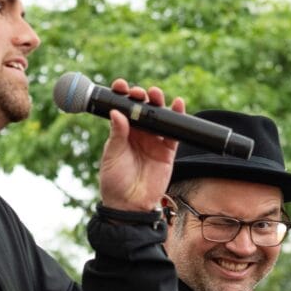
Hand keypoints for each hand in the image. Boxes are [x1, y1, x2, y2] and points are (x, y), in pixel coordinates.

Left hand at [98, 79, 184, 211]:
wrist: (129, 205)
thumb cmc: (115, 182)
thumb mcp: (112, 156)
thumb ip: (117, 134)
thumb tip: (117, 112)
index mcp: (122, 132)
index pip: (123, 108)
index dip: (122, 95)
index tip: (120, 86)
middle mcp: (138, 134)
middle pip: (143, 108)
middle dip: (142, 96)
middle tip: (139, 92)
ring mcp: (154, 141)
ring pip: (159, 116)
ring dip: (159, 103)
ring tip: (156, 94)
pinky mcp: (167, 151)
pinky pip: (174, 132)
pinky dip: (178, 118)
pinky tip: (178, 105)